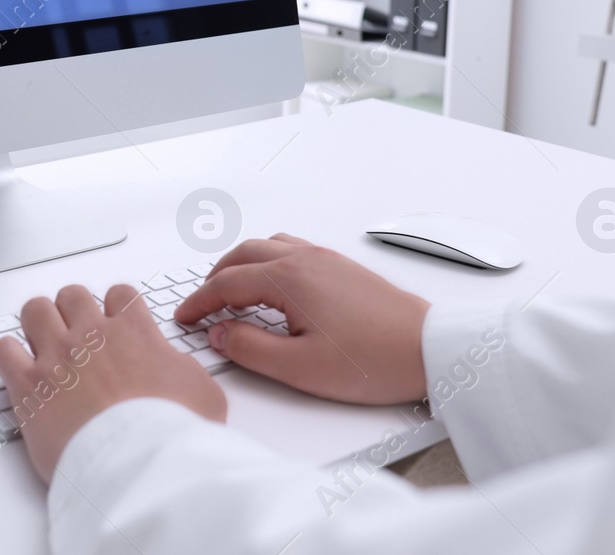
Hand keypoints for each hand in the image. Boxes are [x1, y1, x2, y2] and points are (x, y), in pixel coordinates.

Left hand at [0, 283, 225, 481]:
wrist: (139, 464)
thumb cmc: (172, 433)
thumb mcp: (203, 393)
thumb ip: (183, 369)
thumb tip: (174, 368)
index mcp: (134, 333)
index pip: (120, 295)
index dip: (117, 308)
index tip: (115, 322)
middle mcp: (92, 336)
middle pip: (72, 295)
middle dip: (73, 310)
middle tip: (77, 334)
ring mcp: (56, 357)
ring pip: (34, 310)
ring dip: (38, 324)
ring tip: (44, 345)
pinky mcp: (28, 386)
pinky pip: (2, 350)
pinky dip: (7, 355)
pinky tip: (18, 369)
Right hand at [173, 234, 430, 403]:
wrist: (430, 350)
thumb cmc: (374, 360)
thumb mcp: (300, 368)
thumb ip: (250, 349)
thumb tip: (221, 333)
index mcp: (290, 278)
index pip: (227, 284)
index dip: (199, 302)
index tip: (185, 318)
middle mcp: (306, 258)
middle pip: (243, 254)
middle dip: (214, 277)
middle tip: (202, 304)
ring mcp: (326, 258)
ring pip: (268, 246)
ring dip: (242, 263)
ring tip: (231, 291)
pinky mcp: (343, 266)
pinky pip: (291, 248)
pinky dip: (268, 260)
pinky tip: (273, 285)